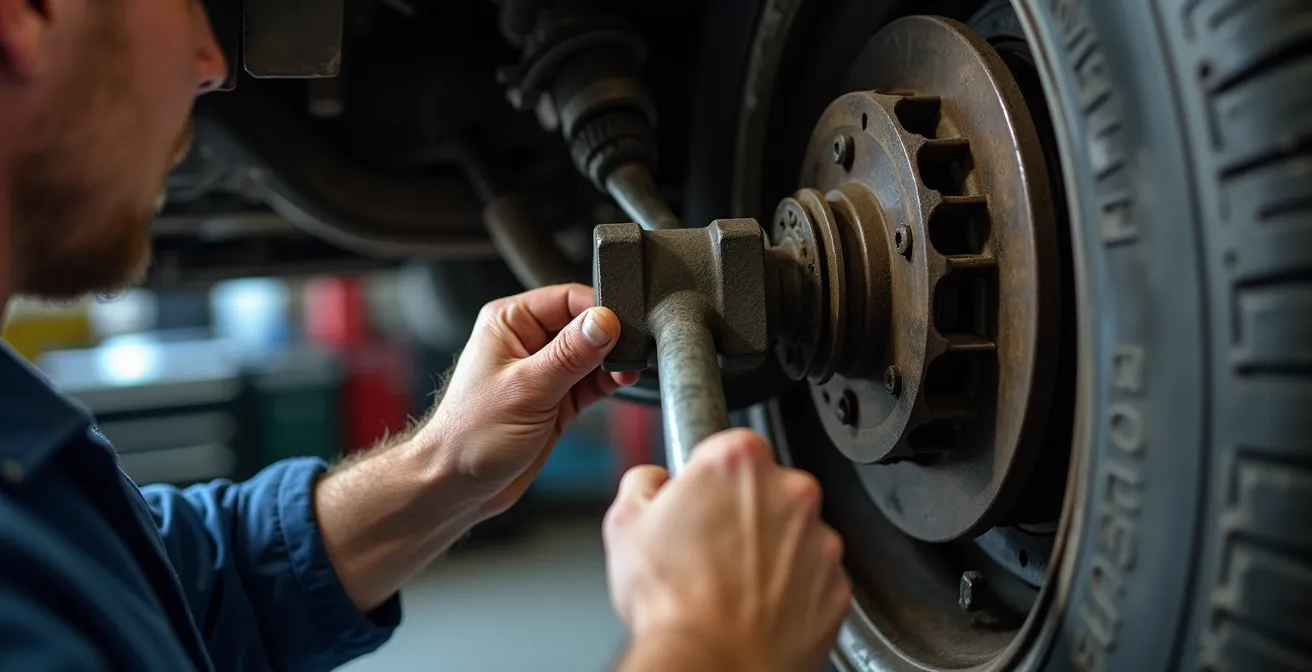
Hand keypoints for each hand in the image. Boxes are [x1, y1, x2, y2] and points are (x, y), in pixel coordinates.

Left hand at [412, 283, 637, 515]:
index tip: (618, 330)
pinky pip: (592, 381)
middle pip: (584, 324)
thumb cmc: (471, 436)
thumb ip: (570, 354)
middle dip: (609, 339)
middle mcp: (527, 341)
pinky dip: (609, 382)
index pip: (566, 298)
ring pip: (593, 354)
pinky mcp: (558, 399)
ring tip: (624, 373)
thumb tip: (605, 321)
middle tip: (624, 356)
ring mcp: (544, 371)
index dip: (597, 311)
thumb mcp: (527, 388)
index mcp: (509, 322)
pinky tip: (619, 383)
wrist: (459, 485)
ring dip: (611, 363)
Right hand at [604, 429, 849, 671]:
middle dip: (745, 512)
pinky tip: (758, 606)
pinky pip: (814, 578)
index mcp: (739, 462)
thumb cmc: (672, 602)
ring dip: (771, 551)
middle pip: (769, 488)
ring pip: (795, 534)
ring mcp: (821, 541)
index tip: (701, 499)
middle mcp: (791, 492)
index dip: (709, 476)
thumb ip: (644, 483)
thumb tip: (653, 481)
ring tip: (733, 586)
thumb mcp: (625, 525)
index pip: (730, 447)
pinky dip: (793, 589)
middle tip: (711, 549)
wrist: (710, 667)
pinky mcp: (837, 586)